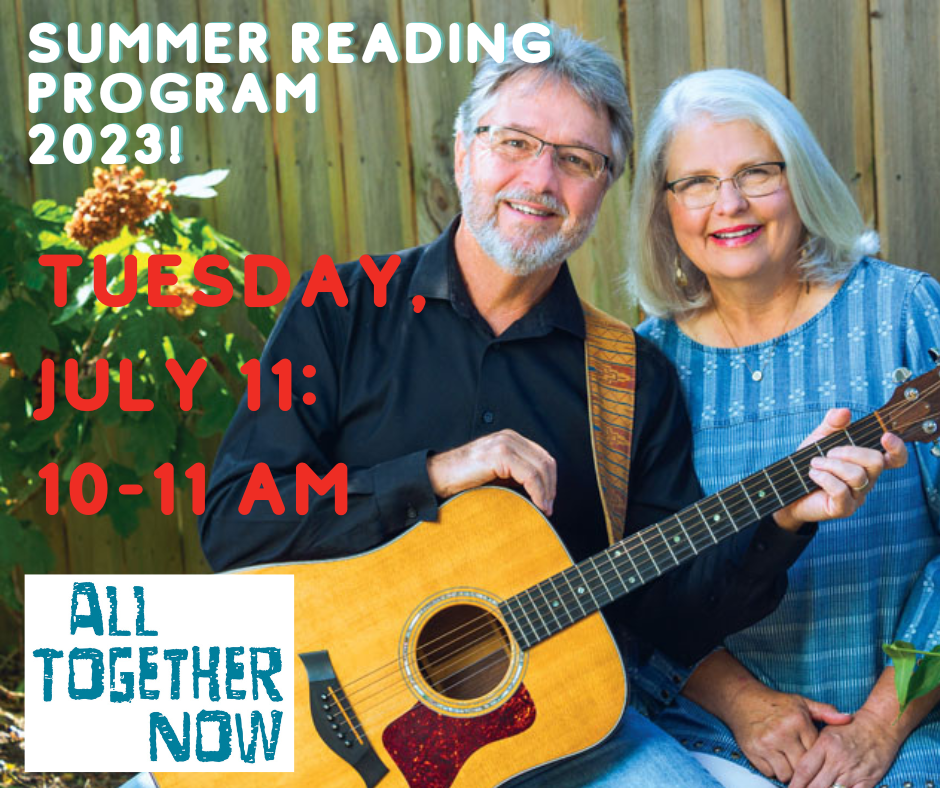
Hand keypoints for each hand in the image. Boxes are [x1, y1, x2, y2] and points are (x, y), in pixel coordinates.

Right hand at [426, 429, 556, 513]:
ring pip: (540, 467)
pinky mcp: (499, 454)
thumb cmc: (463, 478)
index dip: (551, 479)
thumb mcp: (495, 473)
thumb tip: (539, 491)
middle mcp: (509, 437)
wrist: (438, 475)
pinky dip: (538, 492)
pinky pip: (529, 475)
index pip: (542, 456)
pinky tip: (537, 504)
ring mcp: (504, 443)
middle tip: (549, 507)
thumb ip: (515, 473)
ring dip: (546, 491)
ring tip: (544, 508)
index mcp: (510, 439)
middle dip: (551, 486)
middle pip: (545, 460)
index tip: (549, 500)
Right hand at [723, 685, 850, 782]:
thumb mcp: (801, 703)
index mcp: (797, 721)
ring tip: (787, 760)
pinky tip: (773, 758)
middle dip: (803, 768)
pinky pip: (769, 773)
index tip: (815, 757)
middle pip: (802, 767)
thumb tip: (848, 718)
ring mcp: (766, 744)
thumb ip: (825, 712)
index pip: (816, 753)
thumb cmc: (775, 703)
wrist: (741, 699)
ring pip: (786, 774)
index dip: (816, 757)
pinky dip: (773, 770)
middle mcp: (781, 733)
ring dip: (788, 771)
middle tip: (799, 760)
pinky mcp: (752, 751)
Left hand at [773, 408, 906, 530]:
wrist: (788, 489)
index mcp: (866, 463)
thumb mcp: (819, 438)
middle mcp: (867, 480)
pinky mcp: (843, 509)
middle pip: (876, 462)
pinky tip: (812, 474)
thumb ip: (832, 424)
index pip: (896, 459)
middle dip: (850, 452)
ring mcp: (857, 496)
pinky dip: (824, 477)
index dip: (897, 448)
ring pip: (857, 476)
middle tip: (828, 453)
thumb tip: (844, 411)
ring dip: (831, 465)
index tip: (885, 435)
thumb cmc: (809, 464)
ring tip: (814, 463)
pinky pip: (841, 490)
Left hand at [789, 708, 902, 787]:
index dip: (795, 783)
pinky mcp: (868, 780)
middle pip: (816, 785)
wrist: (879, 726)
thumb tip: (796, 766)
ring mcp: (853, 771)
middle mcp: (838, 759)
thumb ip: (813, 749)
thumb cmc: (849, 728)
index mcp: (825, 744)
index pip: (804, 769)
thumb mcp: (827, 730)